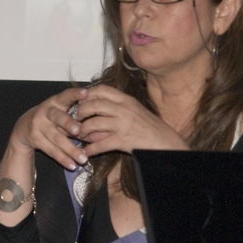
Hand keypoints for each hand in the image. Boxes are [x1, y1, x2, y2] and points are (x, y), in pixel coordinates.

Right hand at [6, 86, 90, 170]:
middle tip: (78, 130)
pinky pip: (51, 150)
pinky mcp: (35, 139)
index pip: (65, 96)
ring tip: (84, 159)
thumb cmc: (51, 119)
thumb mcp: (61, 112)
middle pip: (58, 118)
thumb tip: (100, 129)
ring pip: (56, 138)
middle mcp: (46, 111)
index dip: (75, 94)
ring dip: (71, 150)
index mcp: (55, 102)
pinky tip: (72, 165)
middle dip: (68, 124)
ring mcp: (38, 125)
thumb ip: (77, 117)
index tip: (85, 93)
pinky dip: (62, 159)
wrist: (24, 127)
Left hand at [71, 84, 188, 154]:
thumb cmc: (151, 128)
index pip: (102, 90)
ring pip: (93, 124)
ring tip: (79, 136)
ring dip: (82, 132)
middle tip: (76, 119)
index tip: (80, 100)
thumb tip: (99, 108)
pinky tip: (86, 152)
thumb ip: (119, 107)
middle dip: (80, 112)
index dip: (87, 94)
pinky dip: (90, 149)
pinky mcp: (122, 141)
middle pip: (93, 105)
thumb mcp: (137, 110)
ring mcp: (122, 125)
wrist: (166, 144)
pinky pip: (99, 144)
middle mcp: (123, 109)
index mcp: (127, 100)